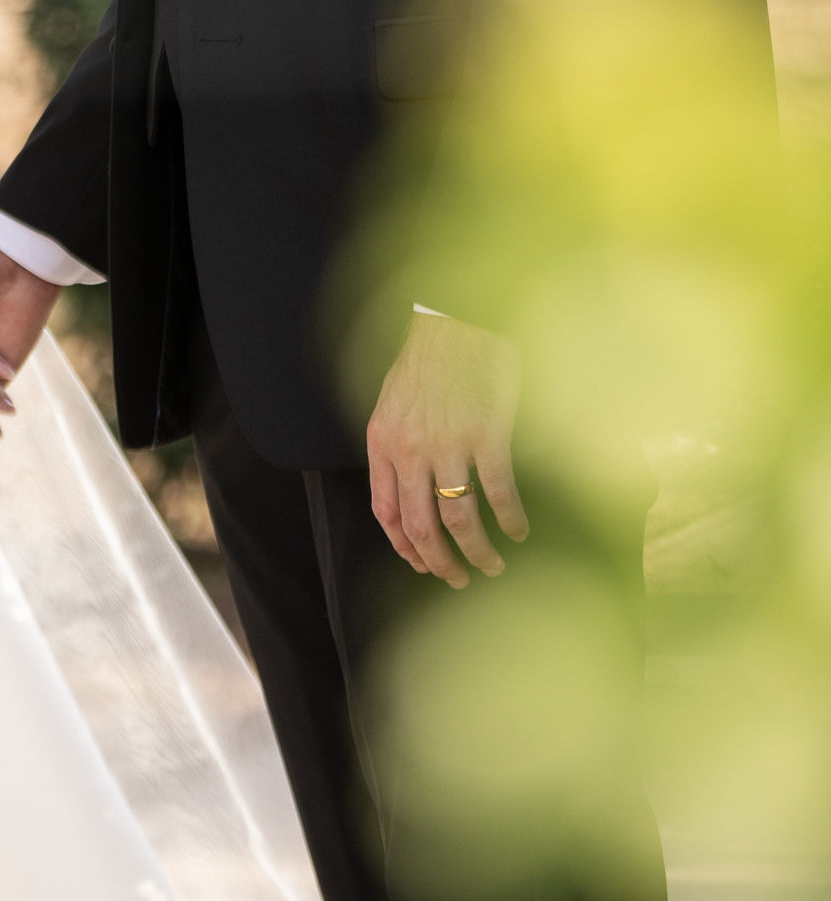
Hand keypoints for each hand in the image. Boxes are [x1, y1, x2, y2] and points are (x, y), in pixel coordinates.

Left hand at [368, 310, 527, 584]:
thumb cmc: (426, 360)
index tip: (421, 564)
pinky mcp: (486, 434)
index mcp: (383, 441)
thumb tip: (405, 492)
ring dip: (477, 552)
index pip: (386, 511)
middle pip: (421, 526)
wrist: (456, 321)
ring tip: (491, 565)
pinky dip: (511, 519)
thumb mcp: (391, 402)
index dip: (404, 547)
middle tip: (457, 579)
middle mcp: (411, 448)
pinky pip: (499, 492)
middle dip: (440, 562)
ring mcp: (449, 443)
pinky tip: (518, 530)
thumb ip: (395, 447)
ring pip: (459, 518)